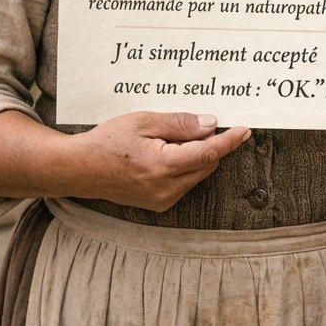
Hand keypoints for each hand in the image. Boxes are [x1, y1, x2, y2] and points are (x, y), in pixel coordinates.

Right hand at [72, 111, 249, 212]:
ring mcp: (162, 200)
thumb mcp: (144, 121)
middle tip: (193, 126)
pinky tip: (164, 154)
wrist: (80, 169)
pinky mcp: (158, 204)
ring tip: (168, 140)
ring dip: (196, 156)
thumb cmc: (108, 141)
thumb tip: (211, 125)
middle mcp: (166, 189)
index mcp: (163, 166)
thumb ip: (180, 123)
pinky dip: (185, 167)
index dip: (229, 141)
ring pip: (197, 174)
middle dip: (208, 144)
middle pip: (207, 164)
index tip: (245, 130)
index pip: (208, 153)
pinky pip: (185, 183)